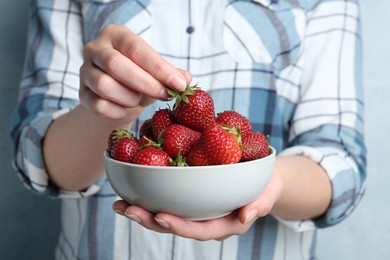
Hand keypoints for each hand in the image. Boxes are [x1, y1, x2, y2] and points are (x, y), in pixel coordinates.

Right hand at [79, 24, 189, 123]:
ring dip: (128, 97)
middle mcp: (96, 48)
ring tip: (139, 100)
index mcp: (116, 35)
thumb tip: (186, 80)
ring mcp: (85, 71)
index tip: (179, 85)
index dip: (159, 68)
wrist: (117, 96)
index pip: (136, 49)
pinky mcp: (81, 94)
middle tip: (165, 95)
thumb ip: (171, 74)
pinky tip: (126, 109)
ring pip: (103, 85)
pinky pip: (98, 105)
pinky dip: (117, 111)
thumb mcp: (156, 71)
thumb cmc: (140, 77)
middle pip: (115, 64)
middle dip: (145, 83)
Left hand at [112, 168, 283, 240]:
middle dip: (150, 220)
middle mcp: (206, 221)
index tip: (160, 217)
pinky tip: (130, 191)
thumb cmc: (266, 185)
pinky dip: (148, 197)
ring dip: (142, 212)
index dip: (179, 226)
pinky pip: (168, 202)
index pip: (199, 230)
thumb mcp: (268, 192)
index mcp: (224, 224)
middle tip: (128, 209)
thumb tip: (246, 217)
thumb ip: (259, 205)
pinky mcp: (190, 200)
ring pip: (166, 217)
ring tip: (119, 204)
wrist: (262, 179)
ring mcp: (196, 212)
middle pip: (176, 226)